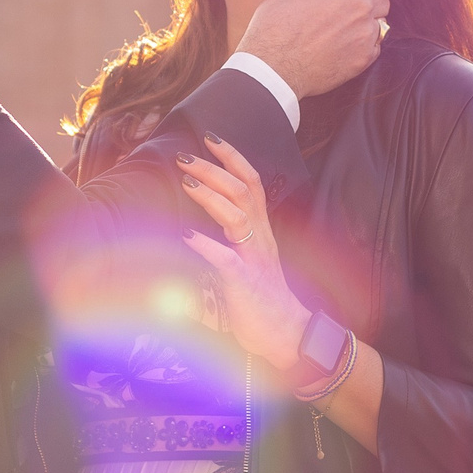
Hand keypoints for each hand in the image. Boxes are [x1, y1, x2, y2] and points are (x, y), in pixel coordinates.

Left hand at [177, 135, 310, 368]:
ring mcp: (255, 258)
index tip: (210, 137)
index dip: (233, 157)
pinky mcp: (245, 282)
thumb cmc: (261, 301)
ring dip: (211, 194)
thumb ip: (223, 247)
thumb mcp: (244, 265)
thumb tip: (186, 236)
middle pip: (244, 190)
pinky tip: (187, 235)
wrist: (286, 335)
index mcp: (261, 231)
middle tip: (186, 155)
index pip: (252, 182)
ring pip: (237, 214)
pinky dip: (206, 245)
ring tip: (187, 180)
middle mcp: (261, 238)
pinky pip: (226, 259)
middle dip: (215, 168)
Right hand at [234, 0, 420, 97]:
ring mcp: (366, 32)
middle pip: (382, 1)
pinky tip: (337, 50)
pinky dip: (361, 48)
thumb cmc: (275, 24)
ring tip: (335, 36)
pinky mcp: (364, 58)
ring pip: (378, 26)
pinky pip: (373, 48)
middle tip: (343, 14)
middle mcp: (362, 4)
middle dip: (368, 5)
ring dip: (363, 27)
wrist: (273, 64)